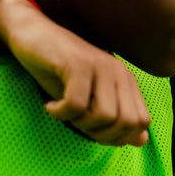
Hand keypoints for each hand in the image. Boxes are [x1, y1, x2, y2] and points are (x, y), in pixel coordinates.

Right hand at [0, 0, 151, 146]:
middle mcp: (118, 72)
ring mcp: (100, 66)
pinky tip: (50, 106)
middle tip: (77, 124)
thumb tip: (142, 142)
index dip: (119, 137)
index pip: (141, 122)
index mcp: (126, 80)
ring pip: (104, 116)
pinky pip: (75, 104)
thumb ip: (116, 119)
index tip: (93, 132)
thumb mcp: (89, 100)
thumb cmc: (60, 72)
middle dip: (100, 135)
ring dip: (79, 123)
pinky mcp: (78, 64)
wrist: (33, 33)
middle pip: (126, 122)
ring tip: (63, 112)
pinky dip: (59, 113)